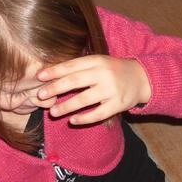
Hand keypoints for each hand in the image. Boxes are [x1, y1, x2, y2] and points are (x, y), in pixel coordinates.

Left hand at [36, 55, 150, 124]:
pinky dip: (84, 118)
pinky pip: (98, 114)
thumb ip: (79, 67)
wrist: (141, 78)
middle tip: (40, 94)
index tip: (39, 77)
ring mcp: (112, 90)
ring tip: (53, 112)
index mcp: (97, 61)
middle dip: (56, 88)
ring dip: (66, 106)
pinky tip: (73, 120)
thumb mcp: (99, 62)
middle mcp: (104, 74)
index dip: (55, 71)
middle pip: (76, 81)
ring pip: (85, 100)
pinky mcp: (118, 104)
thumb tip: (50, 74)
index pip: (72, 65)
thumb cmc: (113, 70)